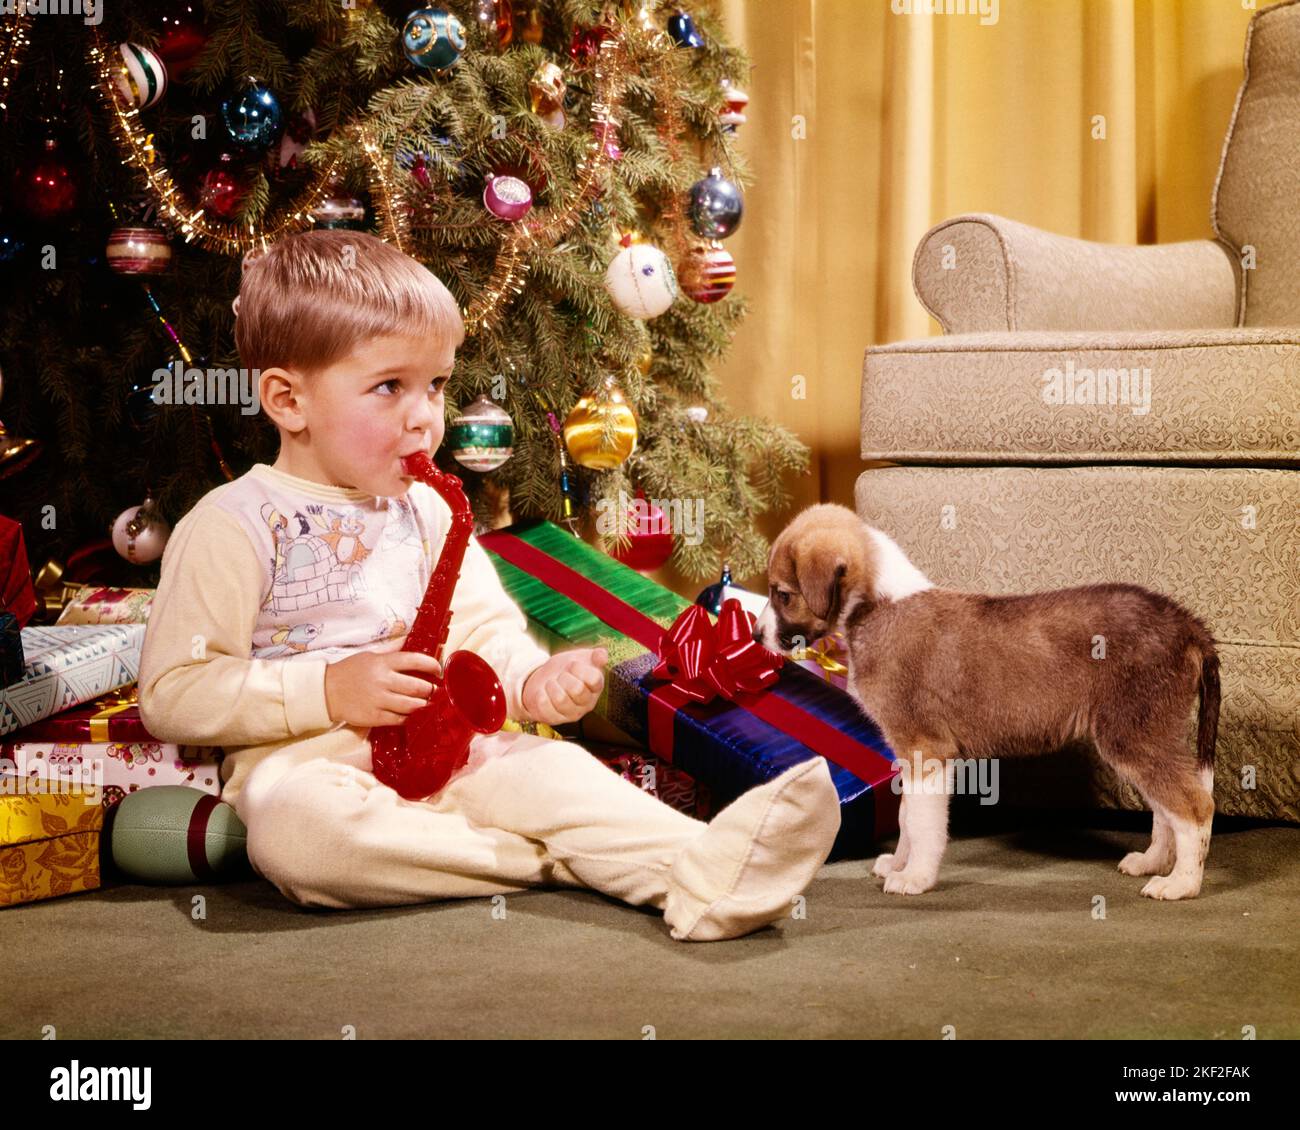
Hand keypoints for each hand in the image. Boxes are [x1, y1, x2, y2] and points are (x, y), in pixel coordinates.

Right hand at [324, 637, 442, 728]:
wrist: (326, 692)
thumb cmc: (349, 671)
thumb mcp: (370, 656)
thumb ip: (392, 651)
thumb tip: (410, 639)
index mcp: (383, 663)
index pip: (415, 660)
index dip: (432, 665)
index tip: (438, 670)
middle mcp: (383, 680)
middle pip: (418, 686)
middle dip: (430, 689)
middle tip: (433, 690)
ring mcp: (378, 700)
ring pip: (412, 705)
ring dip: (423, 705)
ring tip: (426, 703)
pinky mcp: (374, 717)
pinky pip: (399, 719)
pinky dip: (408, 717)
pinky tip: (409, 714)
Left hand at [520, 646, 608, 724]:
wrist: (547, 678)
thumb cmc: (569, 669)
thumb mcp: (583, 658)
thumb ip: (596, 655)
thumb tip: (603, 654)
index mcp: (596, 688)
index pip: (594, 680)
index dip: (580, 669)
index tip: (573, 664)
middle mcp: (586, 703)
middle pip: (577, 689)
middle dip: (565, 677)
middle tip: (561, 675)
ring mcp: (571, 713)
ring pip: (560, 699)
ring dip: (552, 685)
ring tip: (551, 683)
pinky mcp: (554, 719)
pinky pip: (545, 707)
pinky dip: (540, 694)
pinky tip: (543, 692)